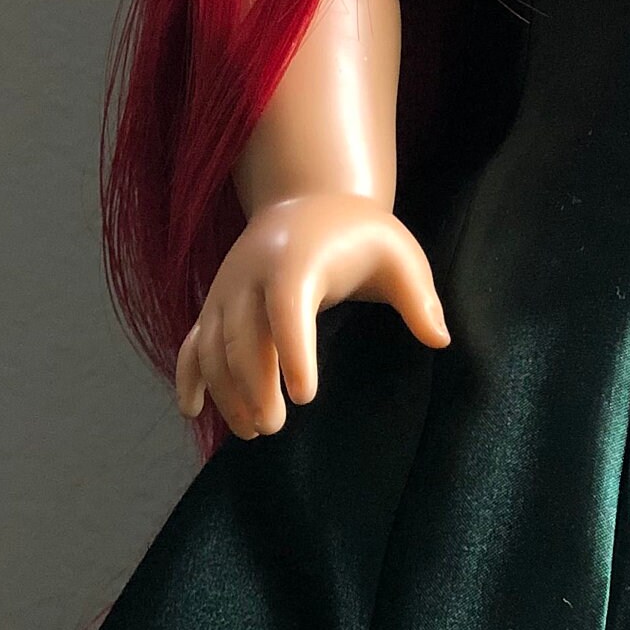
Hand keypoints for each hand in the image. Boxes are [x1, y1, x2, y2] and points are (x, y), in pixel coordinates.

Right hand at [174, 193, 450, 436]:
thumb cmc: (360, 234)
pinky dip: (189, 375)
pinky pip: (192, 340)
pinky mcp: (214, 302)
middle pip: (242, 334)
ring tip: (252, 431)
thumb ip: (419, 297)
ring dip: (226, 390)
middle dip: (253, 384)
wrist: (307, 199)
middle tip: (273, 427)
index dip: (293, 352)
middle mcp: (251, 272)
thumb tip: (440, 339)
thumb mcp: (399, 254)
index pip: (287, 308)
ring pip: (212, 344)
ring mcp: (226, 288)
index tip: (304, 397)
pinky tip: (193, 411)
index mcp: (297, 259)